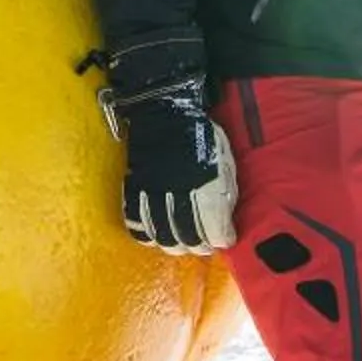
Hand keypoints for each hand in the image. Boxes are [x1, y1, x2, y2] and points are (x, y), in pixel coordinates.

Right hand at [108, 82, 237, 252]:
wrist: (166, 114)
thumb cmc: (202, 137)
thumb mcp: (225, 161)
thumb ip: (226, 193)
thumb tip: (226, 220)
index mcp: (207, 187)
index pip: (215, 231)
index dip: (223, 239)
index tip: (226, 238)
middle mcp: (180, 196)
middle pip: (189, 238)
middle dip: (200, 246)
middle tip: (205, 243)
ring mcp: (154, 195)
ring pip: (163, 237)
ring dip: (175, 244)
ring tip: (183, 242)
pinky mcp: (135, 191)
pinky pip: (136, 223)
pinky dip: (147, 235)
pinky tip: (157, 234)